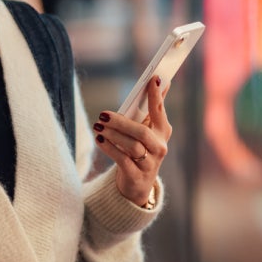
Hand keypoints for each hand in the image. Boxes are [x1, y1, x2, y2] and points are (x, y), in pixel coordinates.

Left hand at [93, 76, 171, 205]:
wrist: (137, 183)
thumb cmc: (141, 148)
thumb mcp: (146, 129)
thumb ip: (151, 108)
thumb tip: (158, 80)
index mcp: (163, 131)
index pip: (159, 111)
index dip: (157, 95)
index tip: (152, 78)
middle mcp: (160, 147)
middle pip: (142, 132)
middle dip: (121, 122)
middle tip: (103, 114)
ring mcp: (150, 163)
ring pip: (132, 146)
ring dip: (113, 135)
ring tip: (98, 126)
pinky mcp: (137, 176)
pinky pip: (123, 160)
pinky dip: (109, 148)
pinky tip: (99, 140)